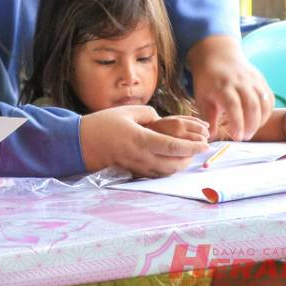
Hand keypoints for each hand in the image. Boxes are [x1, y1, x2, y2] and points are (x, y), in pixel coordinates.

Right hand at [80, 105, 209, 177]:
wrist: (79, 143)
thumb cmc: (101, 124)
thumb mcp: (126, 112)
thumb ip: (148, 114)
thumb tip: (160, 119)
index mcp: (142, 140)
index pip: (174, 147)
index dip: (193, 147)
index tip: (205, 144)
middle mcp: (141, 157)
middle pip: (174, 164)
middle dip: (190, 158)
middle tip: (199, 149)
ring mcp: (136, 167)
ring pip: (166, 172)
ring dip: (179, 166)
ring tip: (187, 156)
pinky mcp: (131, 172)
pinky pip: (155, 174)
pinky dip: (166, 169)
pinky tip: (169, 162)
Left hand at [186, 35, 274, 140]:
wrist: (218, 56)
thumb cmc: (207, 80)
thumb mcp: (202, 97)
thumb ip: (208, 116)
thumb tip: (210, 136)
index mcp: (222, 86)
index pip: (233, 106)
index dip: (237, 123)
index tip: (237, 137)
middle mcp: (240, 82)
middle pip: (252, 105)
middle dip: (251, 124)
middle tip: (245, 137)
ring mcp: (253, 80)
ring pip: (264, 102)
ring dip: (261, 120)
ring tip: (251, 131)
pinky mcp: (261, 80)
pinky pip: (269, 98)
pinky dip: (267, 112)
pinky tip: (259, 120)